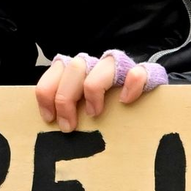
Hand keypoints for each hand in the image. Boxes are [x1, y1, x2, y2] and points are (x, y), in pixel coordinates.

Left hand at [35, 50, 167, 132]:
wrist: (141, 94)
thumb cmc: (103, 107)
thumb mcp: (78, 107)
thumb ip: (66, 109)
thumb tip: (51, 126)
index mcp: (74, 70)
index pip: (54, 72)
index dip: (47, 95)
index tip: (50, 118)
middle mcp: (94, 64)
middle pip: (74, 68)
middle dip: (66, 98)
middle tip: (68, 126)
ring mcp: (118, 67)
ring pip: (102, 67)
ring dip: (94, 91)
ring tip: (95, 114)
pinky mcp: (142, 72)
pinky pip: (136, 74)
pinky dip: (130, 87)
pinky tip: (126, 101)